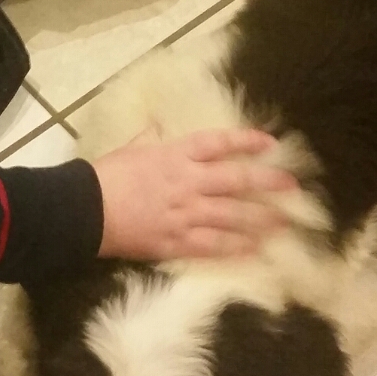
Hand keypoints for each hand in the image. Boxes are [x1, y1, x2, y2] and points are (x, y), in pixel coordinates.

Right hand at [92, 129, 295, 259]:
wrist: (84, 211)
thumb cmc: (104, 176)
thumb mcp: (130, 149)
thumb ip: (150, 138)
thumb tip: (159, 125)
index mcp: (175, 154)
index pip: (219, 143)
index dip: (247, 141)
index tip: (270, 143)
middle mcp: (188, 182)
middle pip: (237, 180)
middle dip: (268, 182)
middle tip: (292, 186)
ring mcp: (186, 213)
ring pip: (234, 216)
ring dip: (262, 219)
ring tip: (284, 222)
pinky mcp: (177, 241)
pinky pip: (215, 246)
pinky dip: (237, 248)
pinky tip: (256, 250)